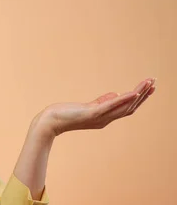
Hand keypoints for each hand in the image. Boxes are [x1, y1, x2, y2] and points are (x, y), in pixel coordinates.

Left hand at [36, 77, 156, 136]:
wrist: (50, 122)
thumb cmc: (65, 114)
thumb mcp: (86, 107)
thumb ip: (101, 102)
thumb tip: (114, 94)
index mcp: (105, 118)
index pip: (127, 108)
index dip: (139, 99)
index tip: (149, 87)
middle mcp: (105, 119)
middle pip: (130, 107)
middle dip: (143, 95)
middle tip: (154, 83)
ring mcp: (99, 117)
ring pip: (124, 106)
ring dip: (138, 94)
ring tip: (148, 83)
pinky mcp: (91, 113)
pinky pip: (110, 106)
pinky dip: (123, 99)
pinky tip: (133, 92)